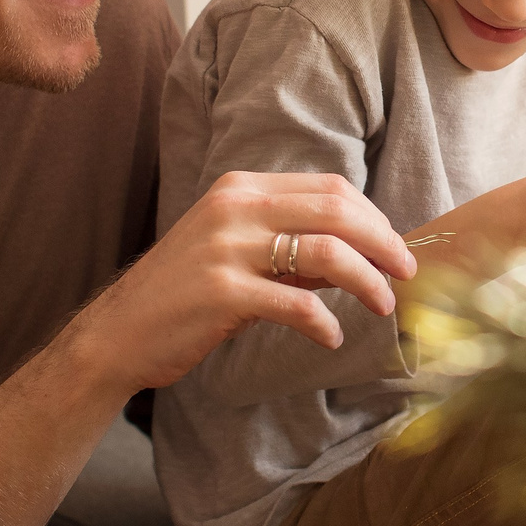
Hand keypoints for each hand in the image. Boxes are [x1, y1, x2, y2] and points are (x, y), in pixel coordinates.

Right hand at [70, 171, 415, 391]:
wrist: (118, 332)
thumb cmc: (185, 293)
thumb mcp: (237, 251)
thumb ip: (293, 246)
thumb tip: (360, 255)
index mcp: (242, 188)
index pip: (329, 189)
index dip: (373, 217)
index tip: (395, 248)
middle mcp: (235, 206)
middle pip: (337, 212)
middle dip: (383, 243)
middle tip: (407, 274)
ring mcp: (227, 248)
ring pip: (326, 252)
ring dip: (367, 282)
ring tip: (383, 306)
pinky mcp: (222, 292)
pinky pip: (296, 303)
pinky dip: (323, 323)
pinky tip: (330, 338)